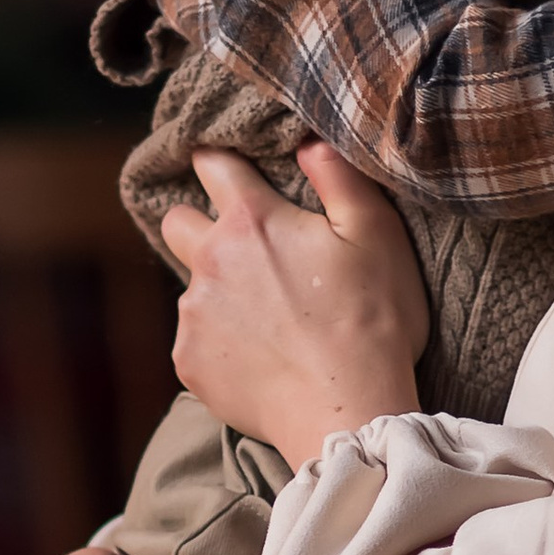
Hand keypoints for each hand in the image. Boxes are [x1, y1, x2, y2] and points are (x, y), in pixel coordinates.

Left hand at [160, 142, 426, 469]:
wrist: (348, 412)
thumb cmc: (372, 321)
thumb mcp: (376, 234)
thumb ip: (338, 176)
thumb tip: (307, 142)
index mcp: (251, 221)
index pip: (213, 164)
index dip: (220, 159)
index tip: (230, 167)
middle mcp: (209, 261)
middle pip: (178, 221)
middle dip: (200, 224)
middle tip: (248, 249)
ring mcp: (193, 315)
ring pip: (193, 288)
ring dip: (220, 292)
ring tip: (272, 320)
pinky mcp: (189, 363)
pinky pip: (195, 341)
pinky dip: (221, 344)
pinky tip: (262, 358)